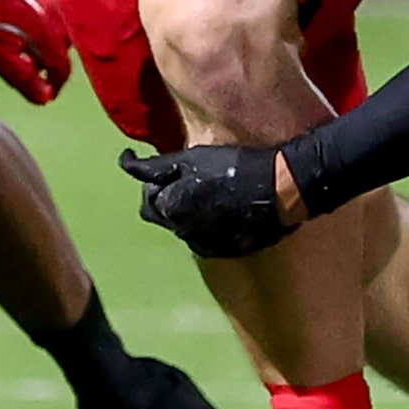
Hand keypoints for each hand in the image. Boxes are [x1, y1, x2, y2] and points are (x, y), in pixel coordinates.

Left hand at [0, 0, 71, 104]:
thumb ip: (24, 78)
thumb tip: (44, 97)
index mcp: (49, 37)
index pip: (63, 69)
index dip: (55, 85)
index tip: (46, 94)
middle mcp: (55, 18)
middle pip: (62, 49)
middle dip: (51, 64)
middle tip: (33, 72)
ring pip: (55, 28)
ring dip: (45, 43)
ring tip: (24, 49)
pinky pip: (45, 12)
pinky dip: (38, 25)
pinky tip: (19, 24)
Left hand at [122, 144, 295, 258]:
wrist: (282, 187)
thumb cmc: (236, 166)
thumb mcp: (192, 158)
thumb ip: (155, 167)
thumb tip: (125, 163)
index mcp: (172, 209)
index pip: (148, 199)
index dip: (159, 182)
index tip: (173, 169)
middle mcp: (184, 233)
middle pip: (164, 216)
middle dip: (171, 199)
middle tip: (190, 179)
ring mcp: (206, 245)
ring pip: (185, 227)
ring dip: (189, 211)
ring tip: (209, 192)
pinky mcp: (226, 250)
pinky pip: (206, 237)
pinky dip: (208, 223)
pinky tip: (225, 208)